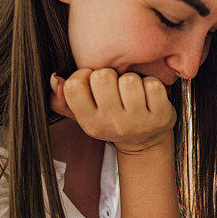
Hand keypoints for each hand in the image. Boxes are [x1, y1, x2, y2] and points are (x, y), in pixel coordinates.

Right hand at [48, 68, 175, 152]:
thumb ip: (62, 98)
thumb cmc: (112, 120)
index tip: (92, 81)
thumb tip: (55, 78)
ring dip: (132, 79)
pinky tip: (149, 95)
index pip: (74, 86)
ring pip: (129, 80)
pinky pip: (153, 85)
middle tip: (115, 86)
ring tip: (132, 91)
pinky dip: (152, 84)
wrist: (145, 142)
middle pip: (102, 77)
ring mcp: (137, 122)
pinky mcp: (161, 117)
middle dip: (110, 75)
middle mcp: (112, 124)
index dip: (83, 75)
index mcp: (90, 122)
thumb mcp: (84, 115)